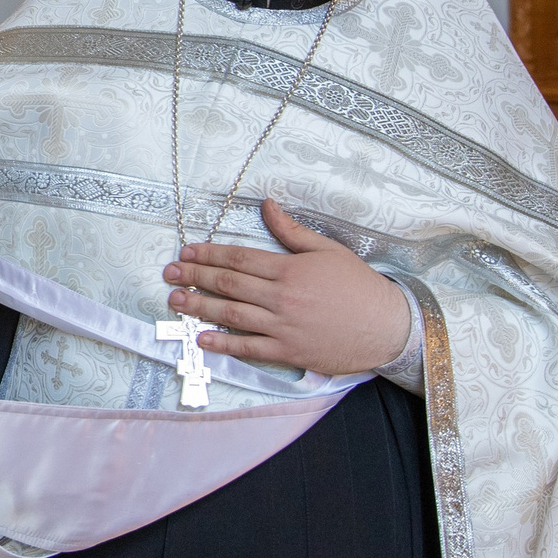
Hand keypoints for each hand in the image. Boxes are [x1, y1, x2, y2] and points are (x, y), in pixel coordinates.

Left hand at [164, 202, 412, 376]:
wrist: (388, 326)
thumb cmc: (358, 286)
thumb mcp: (327, 250)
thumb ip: (292, 231)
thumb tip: (266, 205)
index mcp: (289, 269)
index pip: (238, 259)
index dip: (208, 255)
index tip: (186, 252)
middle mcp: (281, 297)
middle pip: (228, 284)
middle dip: (194, 277)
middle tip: (170, 274)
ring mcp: (283, 326)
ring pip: (231, 314)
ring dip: (199, 307)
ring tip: (176, 301)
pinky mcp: (289, 351)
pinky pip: (249, 348)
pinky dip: (223, 344)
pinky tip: (202, 338)